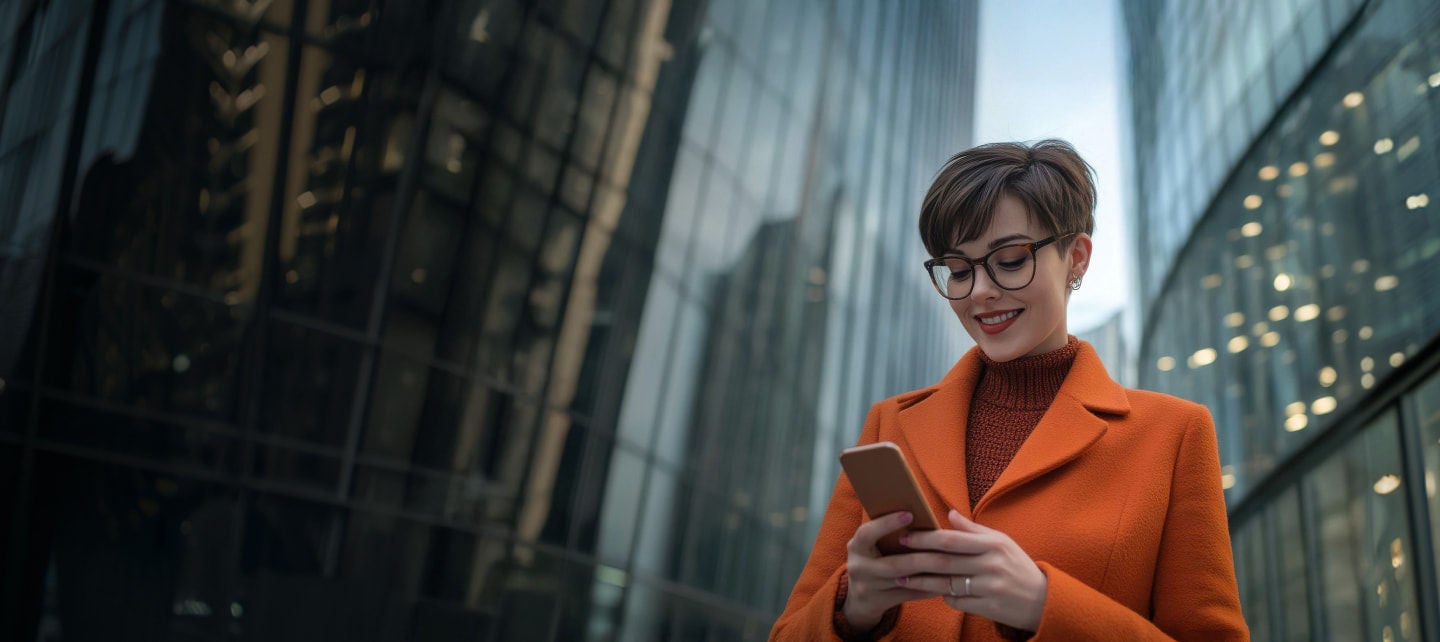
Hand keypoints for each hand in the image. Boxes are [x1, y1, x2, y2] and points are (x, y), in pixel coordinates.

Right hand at [841, 511, 941, 629]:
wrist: (858, 598)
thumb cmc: (873, 559)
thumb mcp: (871, 545)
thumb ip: (887, 532)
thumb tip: (920, 516)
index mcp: (856, 547)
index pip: (867, 534)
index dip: (887, 524)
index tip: (909, 514)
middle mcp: (859, 567)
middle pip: (894, 564)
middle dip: (921, 556)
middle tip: (944, 547)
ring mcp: (869, 587)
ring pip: (904, 581)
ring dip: (930, 574)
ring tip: (950, 565)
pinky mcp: (880, 602)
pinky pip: (909, 595)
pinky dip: (928, 588)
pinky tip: (944, 582)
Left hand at [893, 509, 1047, 630]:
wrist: (1042, 600)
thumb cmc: (1017, 566)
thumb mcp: (1001, 542)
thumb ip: (973, 530)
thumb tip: (949, 513)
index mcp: (993, 544)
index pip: (951, 539)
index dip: (925, 538)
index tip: (904, 536)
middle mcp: (991, 565)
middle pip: (944, 562)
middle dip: (915, 560)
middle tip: (894, 558)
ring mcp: (989, 587)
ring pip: (946, 584)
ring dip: (921, 581)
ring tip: (901, 577)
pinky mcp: (987, 607)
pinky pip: (956, 601)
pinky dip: (942, 596)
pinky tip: (930, 591)